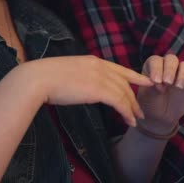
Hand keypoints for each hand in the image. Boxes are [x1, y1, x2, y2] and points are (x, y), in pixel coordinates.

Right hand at [19, 55, 153, 126]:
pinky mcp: (99, 89)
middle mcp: (100, 66)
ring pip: (124, 93)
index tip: (146, 82)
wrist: (37, 79)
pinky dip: (127, 112)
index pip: (120, 69)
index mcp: (93, 61)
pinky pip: (120, 102)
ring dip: (132, 108)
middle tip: (140, 110)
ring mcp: (101, 77)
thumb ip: (81, 76)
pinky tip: (129, 121)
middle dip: (134, 97)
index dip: (135, 76)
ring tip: (136, 120)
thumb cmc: (45, 78)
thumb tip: (83, 86)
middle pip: (125, 83)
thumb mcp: (68, 72)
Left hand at [136, 54, 183, 134]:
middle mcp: (168, 66)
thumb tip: (158, 83)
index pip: (156, 61)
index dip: (156, 69)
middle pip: (171, 59)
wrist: (162, 115)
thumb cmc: (151, 102)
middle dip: (170, 70)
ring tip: (178, 87)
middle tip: (167, 82)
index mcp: (153, 66)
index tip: (156, 81)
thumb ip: (151, 87)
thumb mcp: (147, 96)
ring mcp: (182, 72)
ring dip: (183, 74)